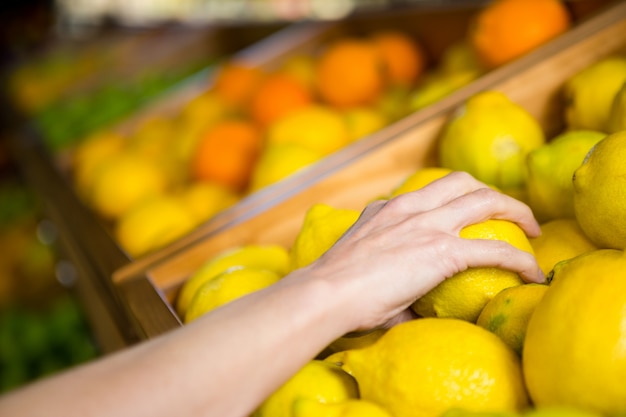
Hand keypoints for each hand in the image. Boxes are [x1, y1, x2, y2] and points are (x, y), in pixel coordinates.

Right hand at [303, 171, 543, 331]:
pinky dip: (519, 259)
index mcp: (386, 209)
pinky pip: (495, 249)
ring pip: (485, 200)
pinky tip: (532, 272)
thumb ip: (386, 274)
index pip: (429, 192)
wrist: (324, 293)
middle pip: (463, 182)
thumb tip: (408, 308)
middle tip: (511, 214)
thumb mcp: (360, 270)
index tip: (469, 215)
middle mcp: (408, 207)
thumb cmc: (335, 292)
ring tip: (532, 230)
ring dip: (515, 210)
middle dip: (493, 192)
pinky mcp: (441, 251)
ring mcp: (426, 225)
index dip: (456, 198)